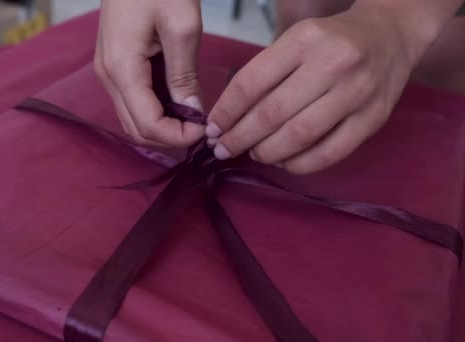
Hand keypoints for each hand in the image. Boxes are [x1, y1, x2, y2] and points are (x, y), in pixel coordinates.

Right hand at [95, 0, 204, 146]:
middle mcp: (108, 76)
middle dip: (170, 137)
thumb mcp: (182, 25)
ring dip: (162, 126)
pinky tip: (178, 103)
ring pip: (133, 118)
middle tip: (201, 128)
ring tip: (193, 118)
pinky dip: (155, 111)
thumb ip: (184, 74)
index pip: (147, 125)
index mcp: (122, 68)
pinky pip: (133, 101)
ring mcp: (108, 71)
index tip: (205, 130)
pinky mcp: (114, 65)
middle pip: (136, 129)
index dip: (177, 137)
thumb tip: (193, 113)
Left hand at [206, 2, 432, 173]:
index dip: (226, 112)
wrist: (389, 35)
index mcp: (304, 40)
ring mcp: (356, 93)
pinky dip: (299, 164)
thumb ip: (265, 74)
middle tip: (224, 149)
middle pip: (272, 113)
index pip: (251, 83)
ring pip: (299, 136)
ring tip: (254, 154)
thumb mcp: (295, 41)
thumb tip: (229, 118)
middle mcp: (332, 64)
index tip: (212, 129)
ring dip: (267, 153)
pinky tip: (284, 162)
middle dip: (240, 138)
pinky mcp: (373, 119)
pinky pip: (329, 153)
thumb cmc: (331, 40)